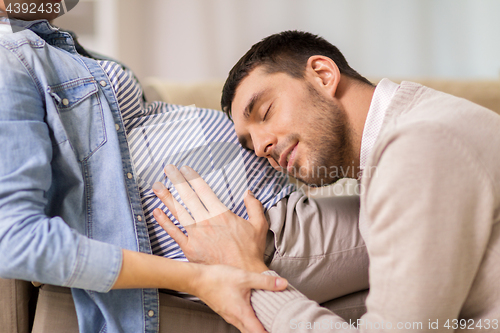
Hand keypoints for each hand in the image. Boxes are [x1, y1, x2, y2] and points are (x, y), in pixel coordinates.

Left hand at [152, 165, 268, 272]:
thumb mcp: (259, 225)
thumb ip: (254, 206)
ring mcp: (196, 235)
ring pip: (178, 212)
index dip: (192, 177)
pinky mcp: (190, 249)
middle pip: (188, 196)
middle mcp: (206, 221)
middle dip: (176, 180)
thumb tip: (248, 193)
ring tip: (157, 186)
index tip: (185, 169)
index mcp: (221, 213)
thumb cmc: (250, 252)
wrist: (242, 275)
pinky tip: (157, 212)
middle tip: (168, 169)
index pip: (203, 190)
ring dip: (166, 197)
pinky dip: (164, 222)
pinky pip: (174, 233)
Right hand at [190, 264, 286, 332]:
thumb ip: (265, 281)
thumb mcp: (245, 277)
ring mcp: (230, 316)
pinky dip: (251, 321)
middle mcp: (235, 319)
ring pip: (247, 328)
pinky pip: (241, 322)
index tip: (282, 330)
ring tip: (270, 319)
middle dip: (266, 331)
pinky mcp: (227, 312)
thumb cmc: (218, 279)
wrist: (197, 279)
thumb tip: (283, 284)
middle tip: (279, 325)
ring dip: (258, 327)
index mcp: (242, 314)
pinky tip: (255, 310)